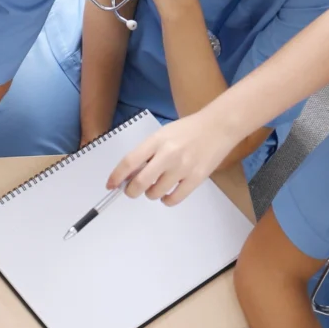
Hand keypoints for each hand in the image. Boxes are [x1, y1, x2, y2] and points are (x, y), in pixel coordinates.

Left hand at [107, 107, 237, 203]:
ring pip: (155, 193)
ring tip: (155, 186)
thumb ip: (146, 152)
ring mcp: (183, 167)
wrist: (218, 127)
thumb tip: (129, 174)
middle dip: (131, 191)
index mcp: (157, 141)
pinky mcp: (196, 178)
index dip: (116, 176)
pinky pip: (174, 199)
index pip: (129, 162)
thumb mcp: (162, 134)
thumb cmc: (188, 130)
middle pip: (140, 182)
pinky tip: (167, 194)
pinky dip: (166, 200)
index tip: (110, 185)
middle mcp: (168, 154)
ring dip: (150, 194)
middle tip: (131, 190)